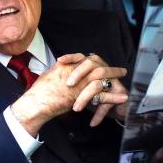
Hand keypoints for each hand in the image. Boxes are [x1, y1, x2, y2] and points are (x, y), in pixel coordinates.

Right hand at [10, 57, 126, 134]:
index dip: (96, 61)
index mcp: (67, 66)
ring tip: (125, 84)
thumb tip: (62, 68)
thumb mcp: (49, 76)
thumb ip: (58, 71)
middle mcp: (75, 72)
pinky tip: (122, 97)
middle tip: (121, 70)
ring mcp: (80, 83)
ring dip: (116, 79)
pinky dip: (113, 97)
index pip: (86, 60)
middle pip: (98, 66)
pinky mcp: (84, 96)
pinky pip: (102, 95)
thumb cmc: (38, 92)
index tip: (102, 62)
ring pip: (103, 78)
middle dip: (111, 68)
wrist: (37, 102)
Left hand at [63, 53, 129, 125]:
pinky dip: (99, 115)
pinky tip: (92, 123)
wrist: (121, 110)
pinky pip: (107, 103)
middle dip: (79, 74)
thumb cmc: (98, 98)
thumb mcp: (83, 88)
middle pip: (92, 65)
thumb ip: (73, 80)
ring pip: (98, 85)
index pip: (82, 57)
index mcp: (94, 67)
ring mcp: (113, 83)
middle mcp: (105, 72)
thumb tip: (57, 73)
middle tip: (68, 85)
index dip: (71, 58)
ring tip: (76, 108)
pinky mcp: (120, 96)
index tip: (59, 61)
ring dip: (85, 97)